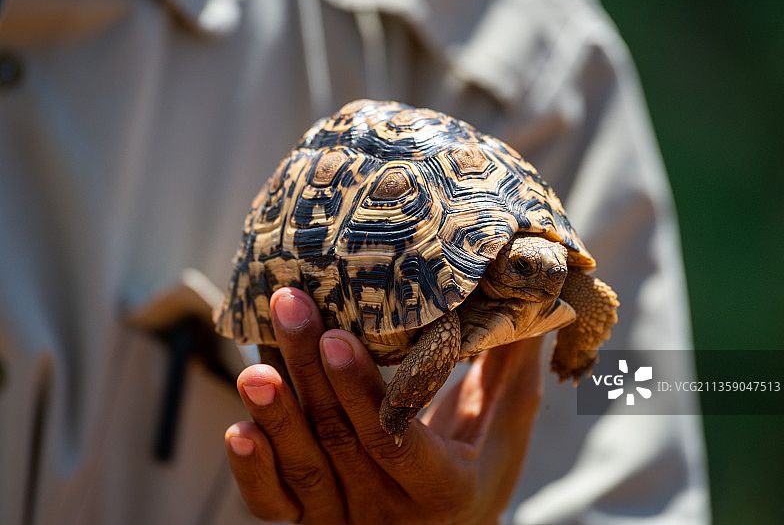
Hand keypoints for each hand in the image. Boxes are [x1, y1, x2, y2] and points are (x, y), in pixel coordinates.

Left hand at [224, 287, 542, 523]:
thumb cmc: (478, 476)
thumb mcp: (503, 429)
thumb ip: (510, 369)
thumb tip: (536, 292)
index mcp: (441, 487)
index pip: (395, 439)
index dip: (363, 391)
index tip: (337, 336)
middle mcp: (388, 511)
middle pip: (342, 438)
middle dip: (310, 372)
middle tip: (290, 306)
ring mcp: (343, 520)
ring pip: (304, 466)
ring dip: (276, 414)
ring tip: (254, 365)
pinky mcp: (309, 521)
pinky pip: (273, 504)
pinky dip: (253, 471)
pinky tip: (237, 429)